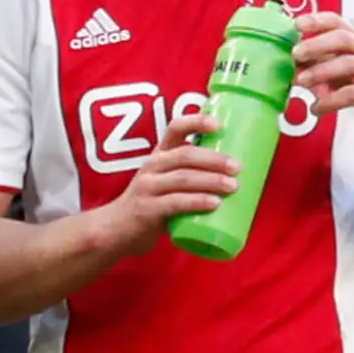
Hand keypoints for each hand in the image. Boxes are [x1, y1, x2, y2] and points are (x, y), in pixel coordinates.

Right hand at [97, 108, 238, 255]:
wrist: (116, 230)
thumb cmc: (151, 204)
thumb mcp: (165, 182)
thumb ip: (190, 174)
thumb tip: (234, 175)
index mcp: (160, 155)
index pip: (175, 128)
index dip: (196, 122)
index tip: (219, 125)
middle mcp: (152, 166)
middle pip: (185, 155)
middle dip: (214, 159)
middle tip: (237, 167)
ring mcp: (148, 187)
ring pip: (183, 178)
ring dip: (211, 181)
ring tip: (233, 186)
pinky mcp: (147, 210)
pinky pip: (175, 203)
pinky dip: (196, 202)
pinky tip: (214, 204)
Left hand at [291, 12, 353, 136]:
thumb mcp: (344, 71)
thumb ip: (321, 64)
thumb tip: (291, 63)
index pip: (338, 22)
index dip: (317, 20)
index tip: (296, 24)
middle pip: (342, 39)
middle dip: (316, 44)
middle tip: (295, 54)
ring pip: (348, 63)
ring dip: (320, 72)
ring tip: (300, 82)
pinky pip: (353, 93)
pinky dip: (331, 101)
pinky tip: (317, 109)